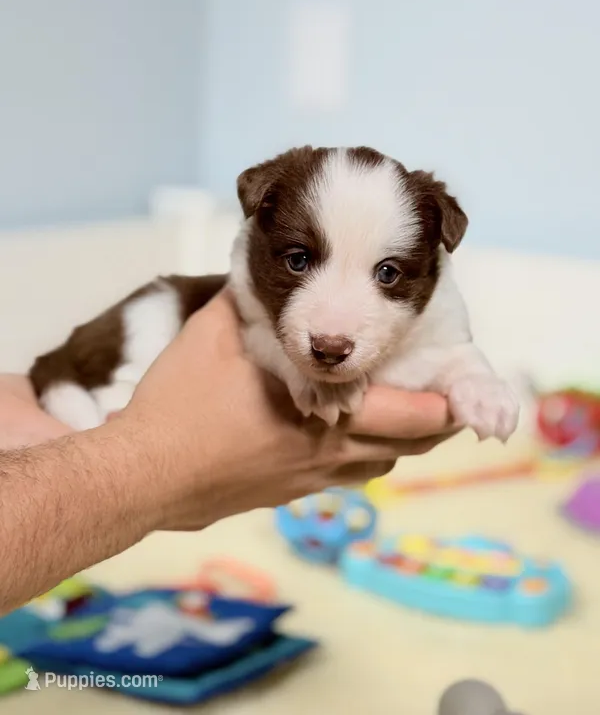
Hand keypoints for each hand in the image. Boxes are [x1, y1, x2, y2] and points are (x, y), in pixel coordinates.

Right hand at [118, 290, 451, 530]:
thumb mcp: (214, 334)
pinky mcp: (287, 495)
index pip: (408, 417)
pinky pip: (347, 480)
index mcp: (320, 414)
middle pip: (406, 449)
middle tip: (443, 397)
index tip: (458, 388)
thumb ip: (251, 297)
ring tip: (403, 412)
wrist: (141, 476)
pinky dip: (364, 457)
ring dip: (399, 442)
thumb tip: (262, 261)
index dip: (444, 404)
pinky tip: (348, 435)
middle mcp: (326, 455)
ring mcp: (308, 481)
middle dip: (433, 424)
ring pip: (379, 467)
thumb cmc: (179, 406)